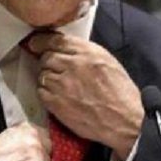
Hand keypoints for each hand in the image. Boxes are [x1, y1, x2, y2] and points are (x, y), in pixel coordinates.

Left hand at [27, 32, 142, 160]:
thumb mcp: (107, 61)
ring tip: (60, 85)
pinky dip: (46, 93)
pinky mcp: (57, 103)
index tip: (35, 43)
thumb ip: (84, 52)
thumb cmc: (120, 92)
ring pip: (42, 74)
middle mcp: (73, 65)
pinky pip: (41, 92)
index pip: (55, 40)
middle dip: (47, 62)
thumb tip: (63, 49)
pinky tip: (58, 96)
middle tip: (54, 69)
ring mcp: (63, 85)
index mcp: (87, 52)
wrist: (125, 120)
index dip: (41, 41)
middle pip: (46, 57)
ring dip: (47, 78)